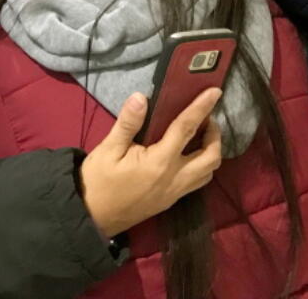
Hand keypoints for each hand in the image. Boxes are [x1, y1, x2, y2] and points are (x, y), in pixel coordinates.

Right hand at [79, 89, 222, 238]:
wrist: (92, 217)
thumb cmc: (99, 181)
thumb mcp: (109, 149)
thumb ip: (128, 123)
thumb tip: (141, 97)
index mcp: (160, 162)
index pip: (187, 128)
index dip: (202, 107)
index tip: (215, 91)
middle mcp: (175, 178)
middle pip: (211, 156)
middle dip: (215, 134)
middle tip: (207, 118)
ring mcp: (175, 192)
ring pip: (208, 172)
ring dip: (211, 151)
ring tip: (201, 135)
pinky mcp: (171, 201)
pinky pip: (197, 182)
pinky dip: (202, 166)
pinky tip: (189, 155)